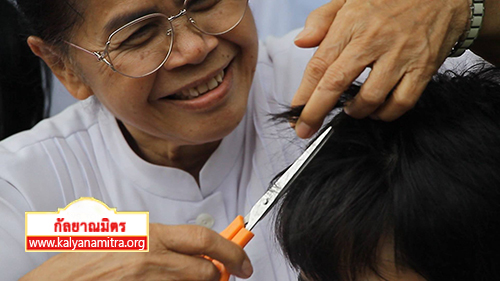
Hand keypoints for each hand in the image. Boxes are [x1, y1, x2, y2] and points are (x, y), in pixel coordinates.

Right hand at [21, 224, 252, 279]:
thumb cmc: (81, 257)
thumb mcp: (121, 232)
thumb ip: (157, 238)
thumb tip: (189, 246)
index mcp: (148, 235)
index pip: (203, 240)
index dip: (231, 250)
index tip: (244, 260)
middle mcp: (150, 259)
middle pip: (205, 270)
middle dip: (220, 274)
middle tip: (224, 275)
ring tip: (187, 279)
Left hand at [292, 0, 470, 137]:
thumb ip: (322, 19)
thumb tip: (302, 42)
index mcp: (351, 22)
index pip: (319, 64)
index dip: (303, 93)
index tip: (295, 112)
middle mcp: (373, 40)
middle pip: (336, 83)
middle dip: (316, 112)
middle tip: (306, 129)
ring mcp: (400, 55)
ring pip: (369, 98)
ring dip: (355, 112)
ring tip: (350, 110)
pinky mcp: (423, 67)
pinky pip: (402, 102)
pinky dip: (386, 114)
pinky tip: (377, 111)